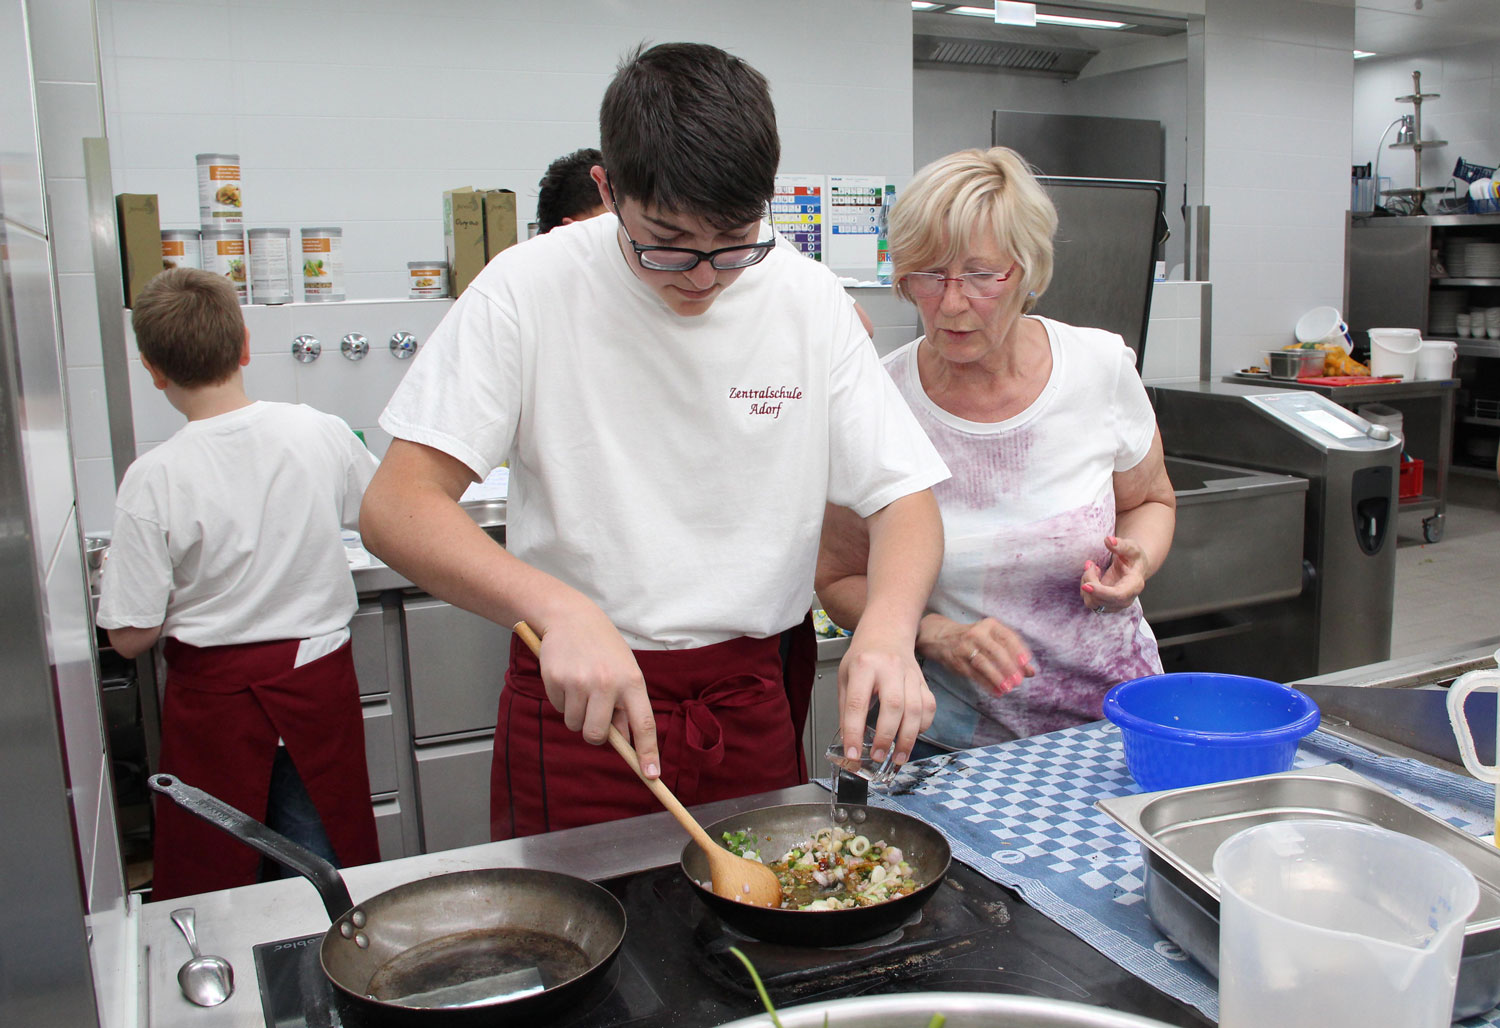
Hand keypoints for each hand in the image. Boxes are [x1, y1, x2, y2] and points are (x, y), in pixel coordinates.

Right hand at [534, 606, 659, 777]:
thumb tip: (625, 740)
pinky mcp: (557, 680)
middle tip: (593, 713)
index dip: (648, 752)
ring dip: (575, 713)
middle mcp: (607, 683)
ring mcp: (580, 682)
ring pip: (574, 724)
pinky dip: (560, 699)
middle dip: (594, 733)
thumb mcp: (624, 670)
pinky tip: (566, 677)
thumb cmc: (603, 646)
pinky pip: (557, 708)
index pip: (644, 724)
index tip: (652, 775)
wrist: (570, 616)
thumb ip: (626, 705)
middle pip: (598, 735)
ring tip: (580, 685)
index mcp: (632, 681)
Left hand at [837, 631, 935, 767]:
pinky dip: (922, 726)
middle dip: (886, 736)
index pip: (857, 703)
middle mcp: (889, 668)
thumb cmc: (864, 656)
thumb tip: (850, 741)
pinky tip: (912, 736)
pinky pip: (928, 707)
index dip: (854, 731)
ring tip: (897, 757)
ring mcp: (910, 673)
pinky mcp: (923, 681)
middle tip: (878, 756)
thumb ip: (846, 708)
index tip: (853, 753)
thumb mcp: (845, 676)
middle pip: (893, 705)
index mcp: (863, 665)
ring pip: (914, 708)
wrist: (887, 633)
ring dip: (907, 738)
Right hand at [917, 612, 1034, 695]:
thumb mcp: (993, 638)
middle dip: (1008, 667)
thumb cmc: (975, 639)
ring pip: (983, 663)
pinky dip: (986, 684)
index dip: (1018, 650)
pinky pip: (973, 674)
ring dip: (997, 678)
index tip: (1026, 663)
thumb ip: (1012, 653)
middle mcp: (977, 634)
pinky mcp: (957, 661)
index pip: (1007, 636)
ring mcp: (965, 647)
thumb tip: (1031, 672)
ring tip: (1008, 688)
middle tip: (1018, 681)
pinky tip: (996, 692)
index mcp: (989, 625)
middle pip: (995, 651)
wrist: (942, 638)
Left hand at [1081, 534, 1148, 613]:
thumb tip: (1108, 540)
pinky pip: (1089, 600)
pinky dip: (1086, 587)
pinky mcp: (1105, 604)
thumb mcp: (1131, 548)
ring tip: (1093, 567)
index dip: (1101, 592)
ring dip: (1086, 583)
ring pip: (1092, 602)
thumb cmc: (1133, 557)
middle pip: (1100, 600)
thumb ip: (1121, 544)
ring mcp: (1115, 604)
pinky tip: (1093, 574)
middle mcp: (1125, 600)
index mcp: (1134, 586)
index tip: (1086, 585)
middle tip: (1090, 563)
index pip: (1117, 595)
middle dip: (1089, 580)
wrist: (1134, 567)